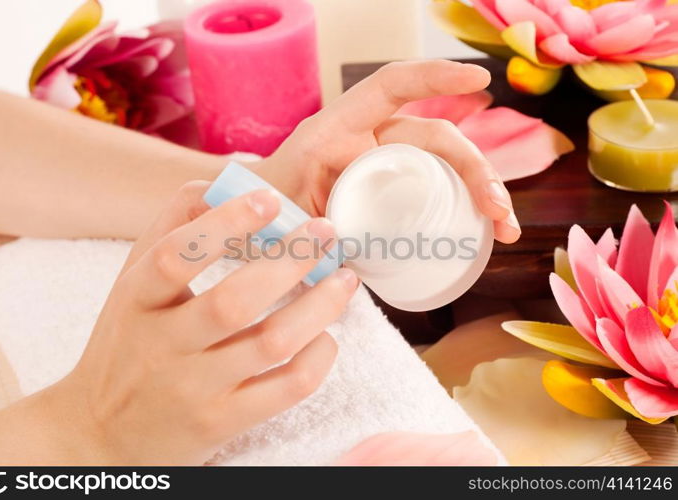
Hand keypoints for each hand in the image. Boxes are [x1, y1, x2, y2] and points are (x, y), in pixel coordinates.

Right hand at [40, 182, 358, 464]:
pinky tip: (326, 335)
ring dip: (320, 306)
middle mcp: (162, 346)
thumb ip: (170, 231)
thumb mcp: (132, 286)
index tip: (270, 200)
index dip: (224, 224)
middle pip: (233, 302)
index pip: (174, 256)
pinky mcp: (221, 423)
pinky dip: (318, 357)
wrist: (100, 434)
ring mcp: (193, 390)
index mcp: (136, 301)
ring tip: (344, 279)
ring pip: (271, 344)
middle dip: (291, 261)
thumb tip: (218, 184)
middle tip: (326, 232)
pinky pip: (286, 389)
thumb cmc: (128, 345)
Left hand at [257, 60, 520, 243]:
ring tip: (504, 230)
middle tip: (497, 210)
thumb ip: (298, 235)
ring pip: (445, 165)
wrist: (260, 223)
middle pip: (434, 138)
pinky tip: (486, 235)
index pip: (389, 87)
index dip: (432, 79)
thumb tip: (334, 258)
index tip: (479, 82)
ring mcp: (385, 165)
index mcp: (335, 132)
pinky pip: (438, 189)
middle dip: (474, 167)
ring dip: (482, 191)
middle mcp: (368, 141)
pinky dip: (465, 208)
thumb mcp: (277, 216)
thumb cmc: (264, 212)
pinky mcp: (395, 191)